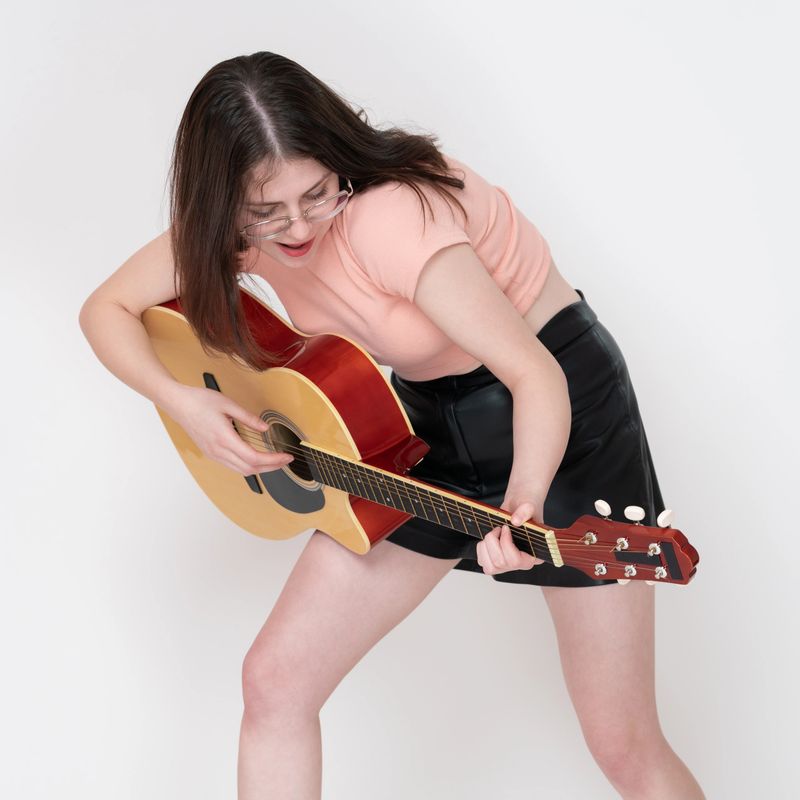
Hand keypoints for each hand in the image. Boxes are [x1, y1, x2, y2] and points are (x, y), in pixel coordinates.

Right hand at [165, 385, 292, 474]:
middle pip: (250, 469)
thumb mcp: (228, 404)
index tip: (286, 457)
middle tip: (285, 461)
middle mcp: (218, 450)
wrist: (178, 404)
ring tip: (274, 461)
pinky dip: (248, 466)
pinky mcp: (211, 453)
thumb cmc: (199, 401)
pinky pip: (232, 466)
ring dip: (260, 469)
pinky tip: (256, 459)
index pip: (254, 458)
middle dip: (271, 467)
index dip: (273, 460)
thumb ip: (249, 418)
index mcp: (224, 438)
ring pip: (241, 471)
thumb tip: (265, 428)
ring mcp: (213, 454)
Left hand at [476, 499, 544, 575]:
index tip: (505, 528)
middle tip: (498, 528)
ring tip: (494, 533)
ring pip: (490, 565)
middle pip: (499, 562)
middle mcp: (521, 563)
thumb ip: (525, 512)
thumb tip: (515, 521)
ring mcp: (507, 565)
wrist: (516, 507)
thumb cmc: (525, 509)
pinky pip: (482, 562)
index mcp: (534, 555)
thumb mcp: (529, 506)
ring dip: (486, 545)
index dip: (506, 544)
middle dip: (493, 541)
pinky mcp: (495, 562)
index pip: (516, 561)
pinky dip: (481, 548)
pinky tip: (489, 539)